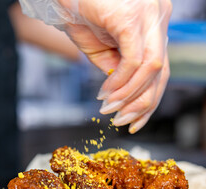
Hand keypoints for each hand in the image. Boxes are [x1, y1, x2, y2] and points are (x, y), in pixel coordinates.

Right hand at [59, 0, 171, 132]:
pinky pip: (133, 60)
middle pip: (162, 71)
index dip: (148, 98)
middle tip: (123, 122)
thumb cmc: (80, 12)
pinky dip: (120, 82)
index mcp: (153, 24)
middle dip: (142, 104)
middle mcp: (158, 17)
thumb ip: (115, 66)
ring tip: (109, 109)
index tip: (134, 120)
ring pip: (151, 68)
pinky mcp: (131, 17)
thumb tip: (122, 90)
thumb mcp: (100, 47)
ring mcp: (148, 15)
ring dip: (129, 95)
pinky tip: (105, 93)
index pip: (161, 68)